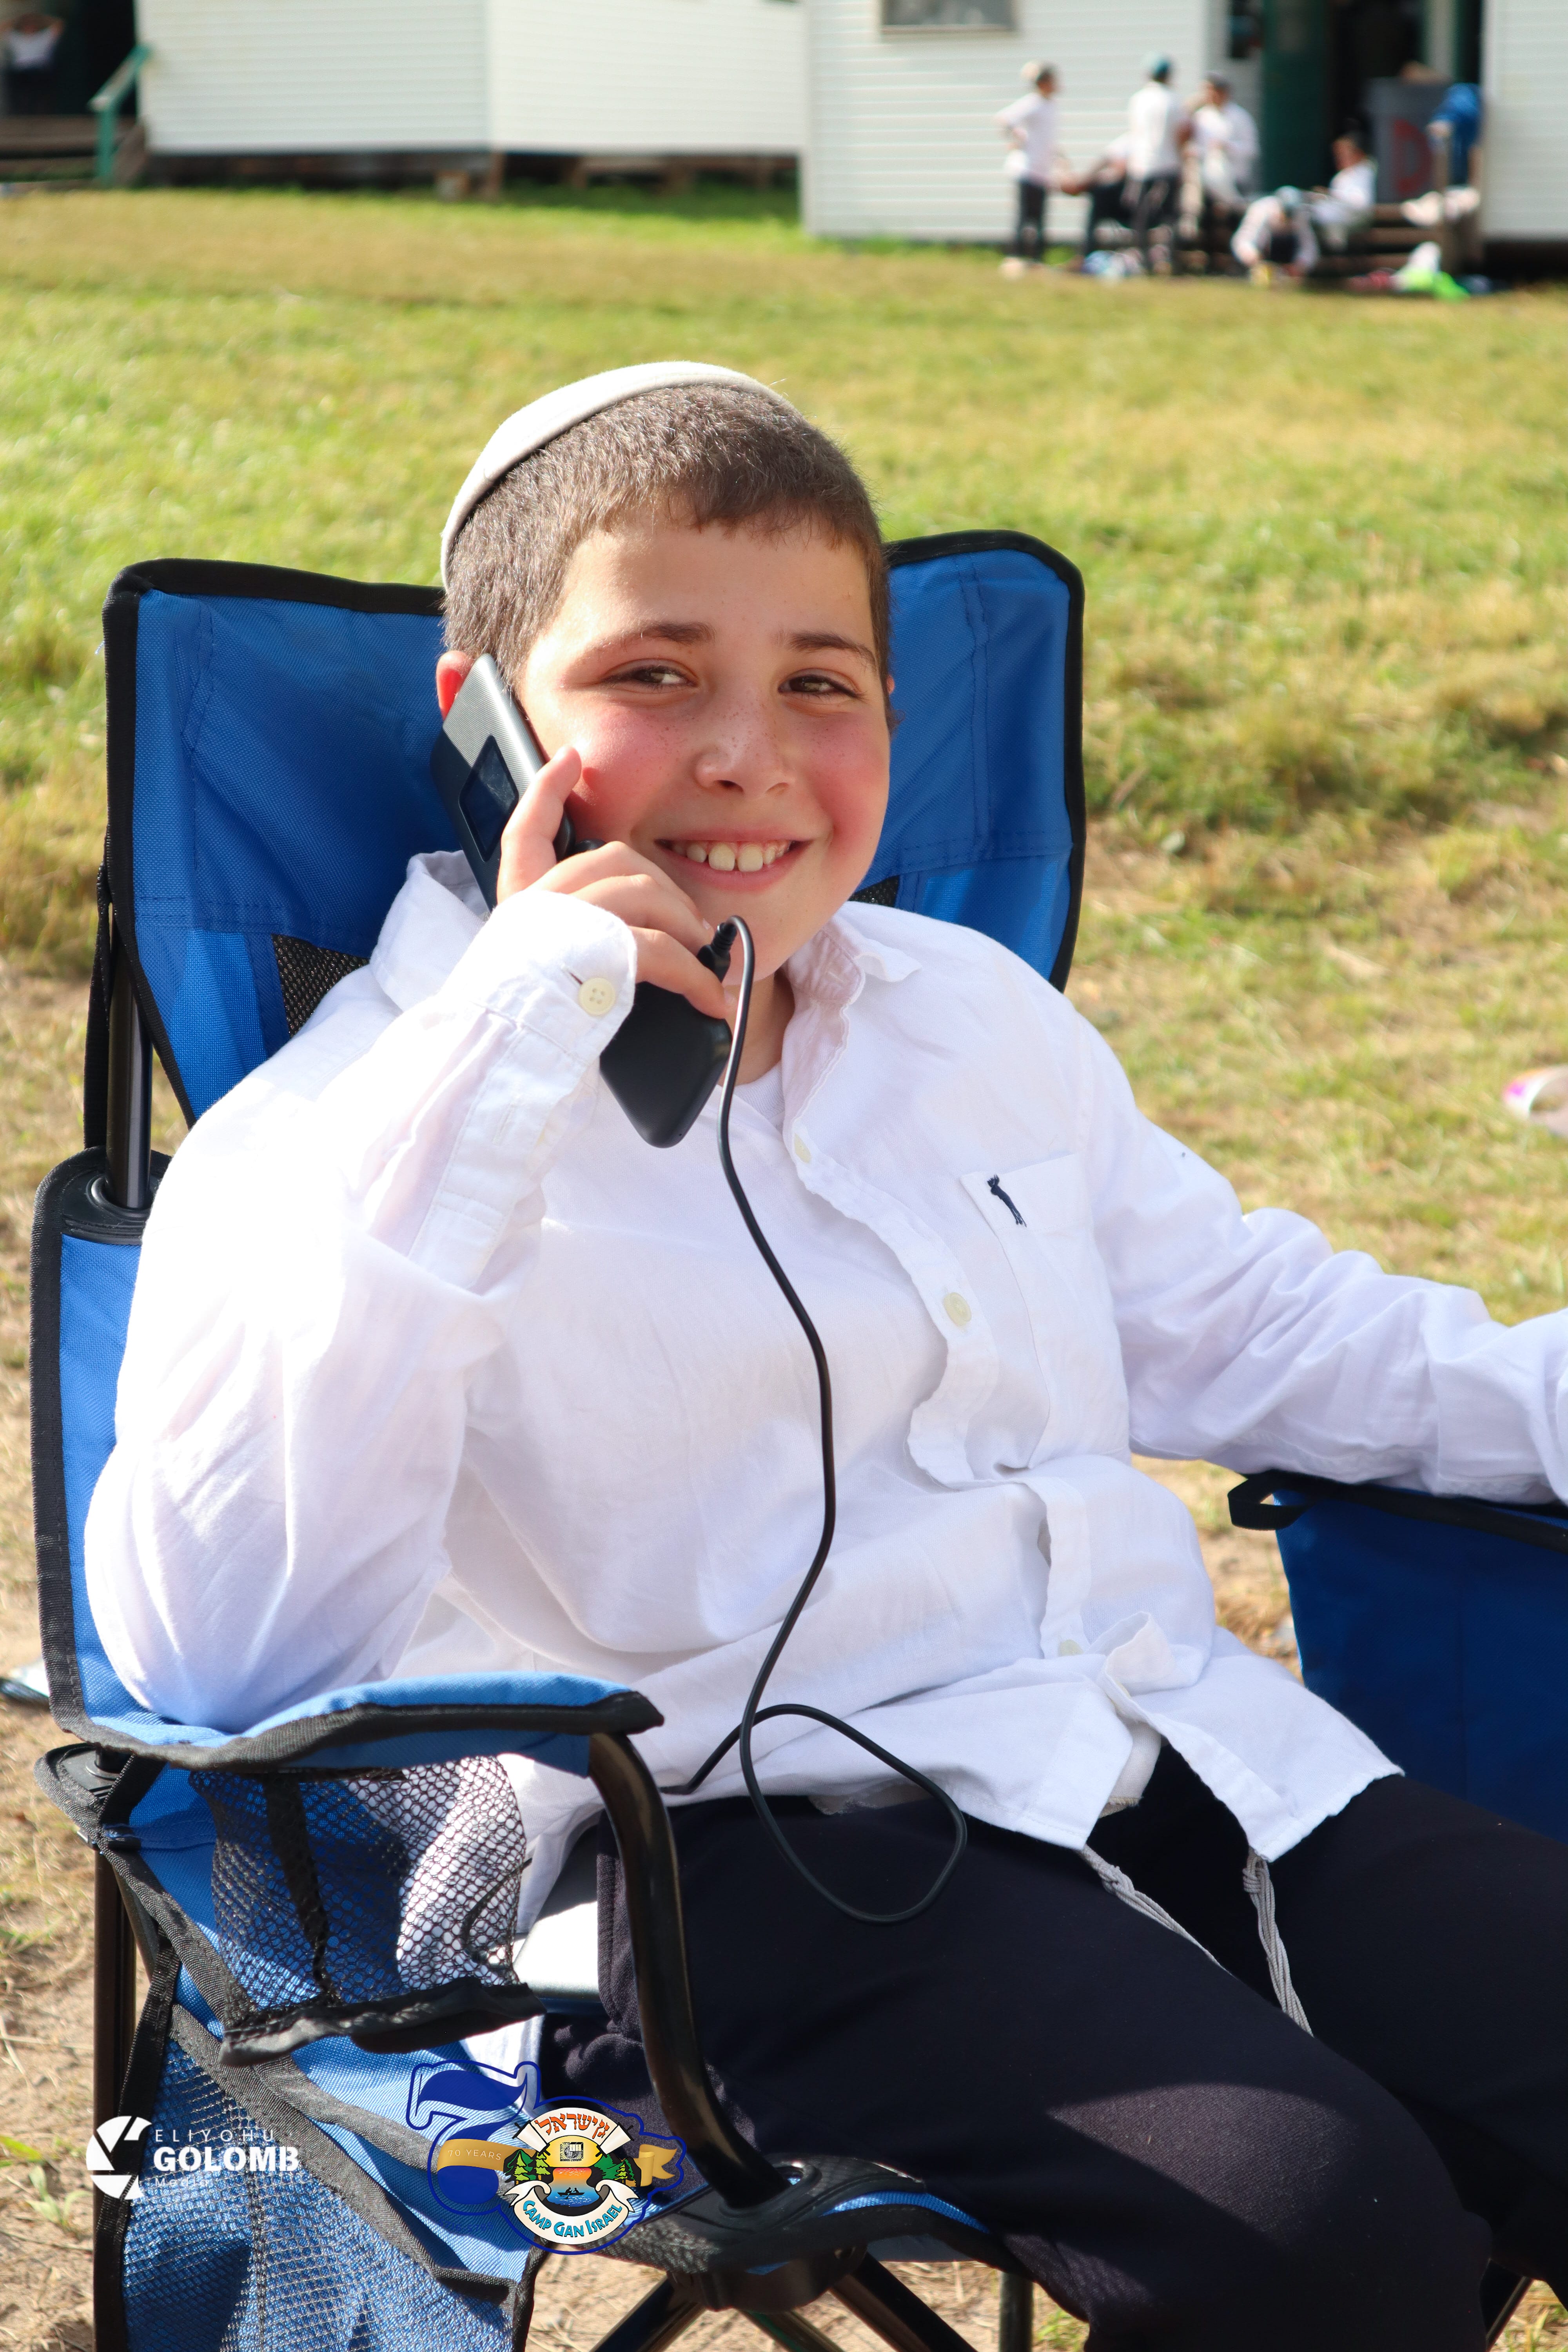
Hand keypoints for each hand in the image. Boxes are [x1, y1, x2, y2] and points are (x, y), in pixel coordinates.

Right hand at [495, 744, 726, 1019]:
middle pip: (613, 860)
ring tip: (703, 963)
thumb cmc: (511, 1034)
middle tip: (690, 929)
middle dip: (663, 888)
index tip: (568, 761)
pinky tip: (711, 1002)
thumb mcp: (529, 980)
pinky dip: (696, 979)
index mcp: (515, 909)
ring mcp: (562, 923)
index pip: (524, 832)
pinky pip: (663, 952)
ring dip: (684, 928)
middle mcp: (534, 905)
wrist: (490, 1061)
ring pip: (644, 894)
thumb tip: (619, 956)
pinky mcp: (594, 952)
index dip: (547, 791)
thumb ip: (561, 950)